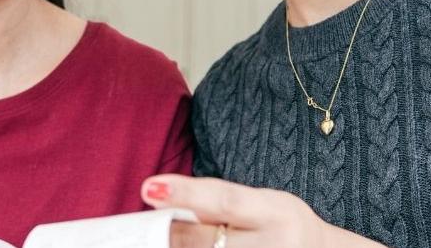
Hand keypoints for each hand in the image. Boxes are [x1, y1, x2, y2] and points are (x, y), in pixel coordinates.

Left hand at [141, 174, 382, 247]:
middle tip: (148, 226)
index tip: (148, 188)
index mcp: (276, 213)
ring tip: (179, 239)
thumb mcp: (262, 203)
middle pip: (203, 241)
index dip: (185, 193)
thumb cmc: (282, 225)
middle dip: (169, 233)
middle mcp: (273, 247)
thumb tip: (159, 196)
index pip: (225, 200)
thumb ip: (218, 201)